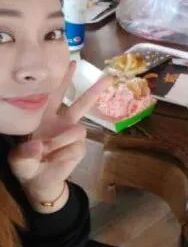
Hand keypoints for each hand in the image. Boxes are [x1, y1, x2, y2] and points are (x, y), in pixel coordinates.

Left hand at [8, 62, 111, 208]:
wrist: (39, 183)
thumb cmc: (27, 165)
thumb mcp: (18, 160)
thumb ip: (24, 154)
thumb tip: (40, 145)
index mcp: (45, 117)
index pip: (55, 94)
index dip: (64, 79)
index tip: (72, 62)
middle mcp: (62, 122)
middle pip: (81, 103)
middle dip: (95, 90)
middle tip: (109, 77)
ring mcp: (72, 135)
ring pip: (77, 130)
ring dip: (60, 141)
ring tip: (47, 152)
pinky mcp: (79, 148)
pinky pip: (75, 147)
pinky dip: (62, 155)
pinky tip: (54, 161)